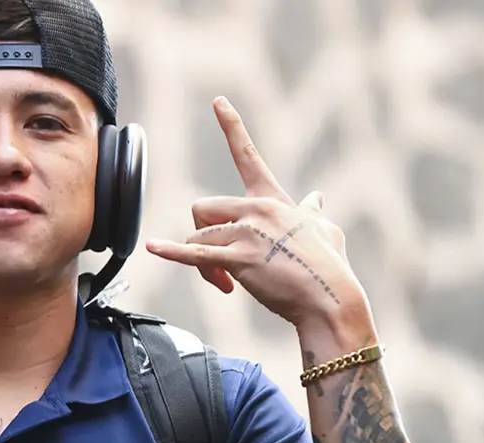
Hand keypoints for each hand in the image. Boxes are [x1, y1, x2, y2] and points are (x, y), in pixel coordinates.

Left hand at [146, 97, 365, 328]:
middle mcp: (258, 209)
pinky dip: (171, 252)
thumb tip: (317, 197)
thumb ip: (312, 212)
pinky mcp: (239, 258)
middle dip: (205, 237)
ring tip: (228, 284)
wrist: (330, 299)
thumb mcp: (325, 231)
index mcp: (273, 199)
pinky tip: (152, 248)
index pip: (248, 156)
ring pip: (199, 237)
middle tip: (222, 269)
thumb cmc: (330, 269)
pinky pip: (194, 252)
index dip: (233, 126)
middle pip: (203, 208)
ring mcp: (248, 232)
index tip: (218, 101)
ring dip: (205, 264)